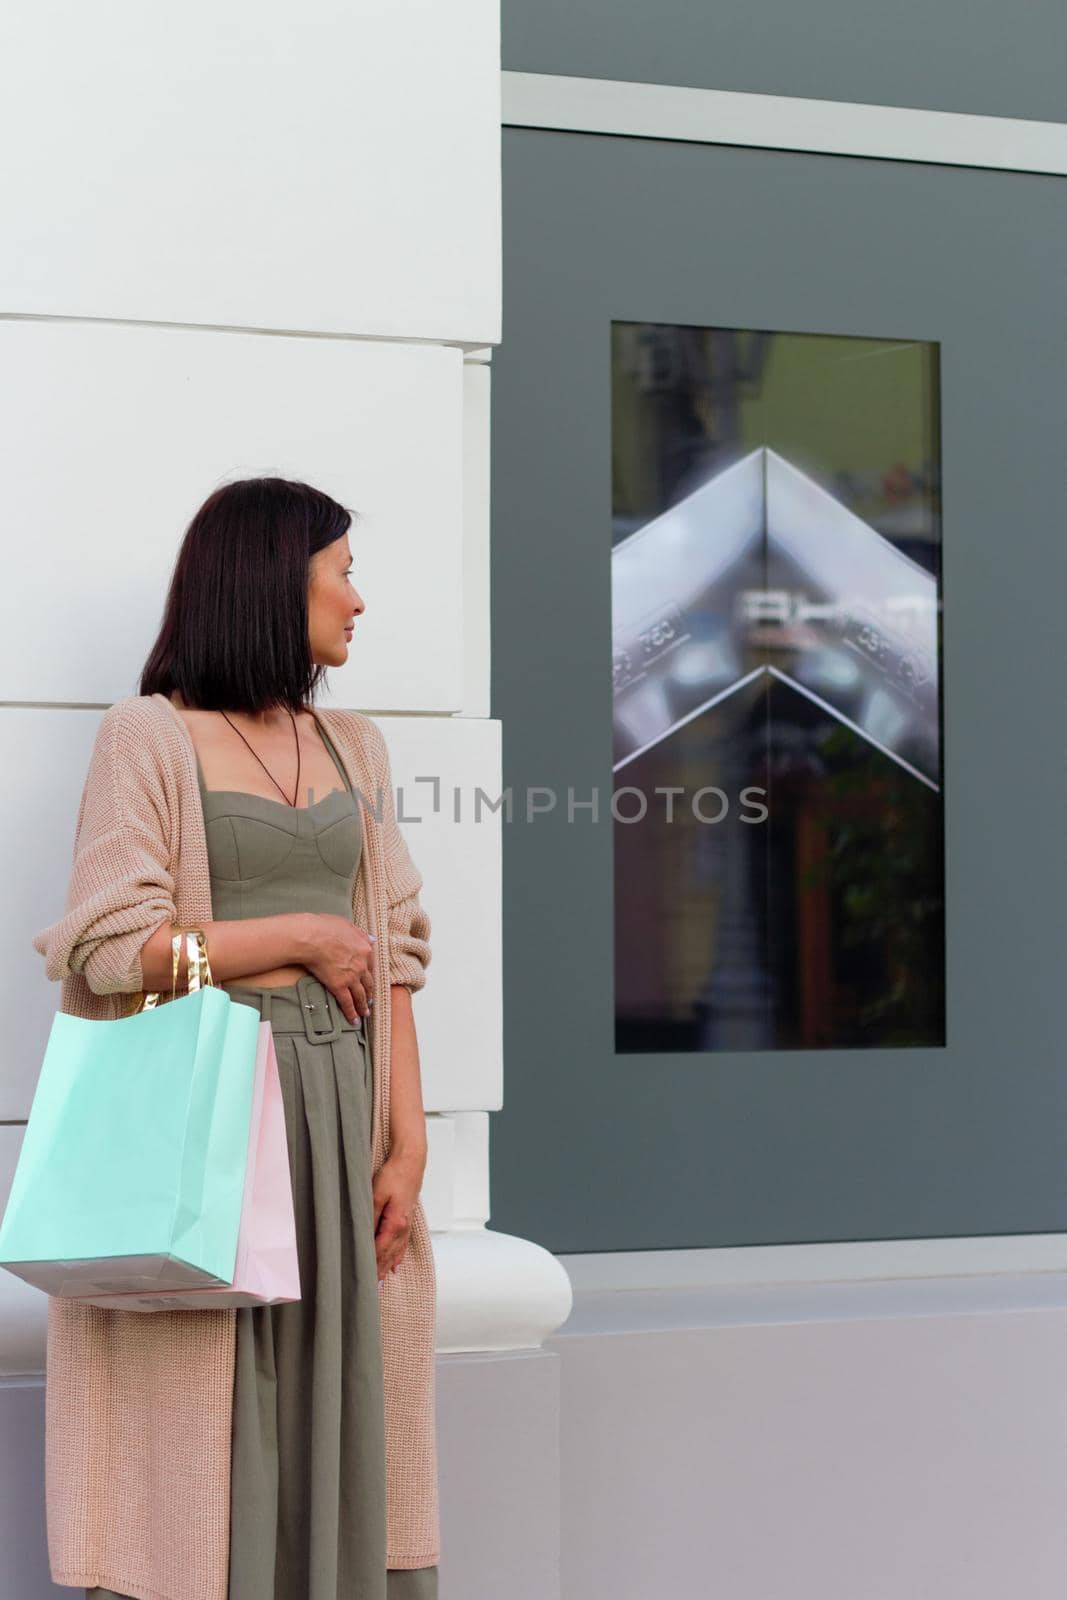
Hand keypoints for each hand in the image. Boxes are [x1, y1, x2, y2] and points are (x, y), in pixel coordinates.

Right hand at [298, 912, 375, 1023]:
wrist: (312, 937)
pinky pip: (347, 1002)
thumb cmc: (325, 927)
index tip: (369, 981)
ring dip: (363, 1006)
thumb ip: (361, 933)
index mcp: (365, 949)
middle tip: (370, 1000)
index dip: (370, 975)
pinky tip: (353, 1020)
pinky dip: (351, 1013)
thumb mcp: (348, 925)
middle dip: (370, 993)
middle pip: (368, 982)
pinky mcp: (339, 986)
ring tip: (364, 1013)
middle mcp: (361, 965)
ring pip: (361, 995)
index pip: (371, 965)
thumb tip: (372, 939)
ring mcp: (351, 977)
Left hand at [372, 1148, 425, 1282]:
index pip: (379, 1251)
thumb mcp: (375, 1194)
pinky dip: (398, 1257)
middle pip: (388, 1255)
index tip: (362, 1279)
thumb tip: (362, 1236)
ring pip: (395, 1252)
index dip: (370, 1266)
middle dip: (378, 1272)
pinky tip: (395, 1266)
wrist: (411, 1161)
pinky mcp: (407, 1220)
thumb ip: (370, 1217)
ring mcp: (406, 1225)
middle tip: (369, 1291)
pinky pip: (402, 1245)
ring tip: (380, 1283)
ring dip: (386, 1267)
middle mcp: (403, 1228)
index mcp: (395, 1224)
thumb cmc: (394, 1175)